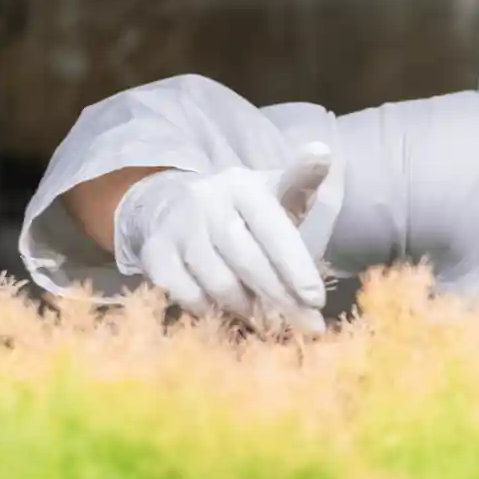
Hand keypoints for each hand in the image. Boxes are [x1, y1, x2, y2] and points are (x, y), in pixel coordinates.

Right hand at [112, 145, 333, 332]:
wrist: (173, 205)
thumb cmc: (243, 209)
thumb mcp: (273, 190)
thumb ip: (301, 182)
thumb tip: (323, 153)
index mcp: (242, 185)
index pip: (272, 229)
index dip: (295, 267)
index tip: (317, 300)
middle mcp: (206, 202)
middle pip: (246, 260)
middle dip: (280, 297)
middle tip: (306, 325)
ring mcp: (177, 229)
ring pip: (218, 282)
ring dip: (247, 306)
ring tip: (267, 315)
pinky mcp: (155, 254)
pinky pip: (187, 295)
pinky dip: (212, 309)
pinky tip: (228, 310)